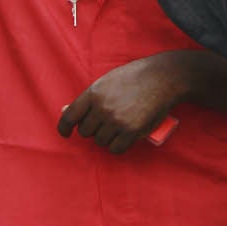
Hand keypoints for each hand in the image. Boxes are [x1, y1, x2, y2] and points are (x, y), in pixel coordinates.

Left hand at [57, 54, 185, 153]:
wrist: (162, 77)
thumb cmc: (135, 77)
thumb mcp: (107, 81)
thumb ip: (88, 98)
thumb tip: (65, 112)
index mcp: (94, 93)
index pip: (69, 116)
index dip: (64, 128)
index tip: (66, 133)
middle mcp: (103, 108)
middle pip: (86, 132)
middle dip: (93, 129)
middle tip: (105, 122)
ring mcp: (117, 121)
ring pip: (100, 141)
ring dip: (107, 137)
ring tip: (118, 127)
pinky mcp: (132, 131)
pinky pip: (116, 149)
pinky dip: (118, 145)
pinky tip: (123, 138)